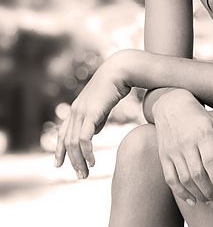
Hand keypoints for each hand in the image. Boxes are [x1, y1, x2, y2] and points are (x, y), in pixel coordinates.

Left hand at [55, 53, 130, 178]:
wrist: (121, 70)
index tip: (58, 164)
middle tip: (79, 176)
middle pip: (67, 141)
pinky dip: (87, 153)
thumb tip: (94, 133)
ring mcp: (82, 111)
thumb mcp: (103, 105)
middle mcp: (75, 111)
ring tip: (85, 173)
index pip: (63, 133)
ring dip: (78, 161)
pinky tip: (92, 162)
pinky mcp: (91, 113)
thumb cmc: (115, 85)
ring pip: (74, 143)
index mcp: (77, 108)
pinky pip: (85, 138)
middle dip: (71, 161)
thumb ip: (97, 119)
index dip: (59, 150)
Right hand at [153, 89, 212, 206]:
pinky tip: (192, 200)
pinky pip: (171, 179)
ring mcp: (173, 150)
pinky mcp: (164, 156)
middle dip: (210, 192)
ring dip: (198, 194)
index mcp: (202, 134)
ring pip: (185, 179)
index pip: (210, 162)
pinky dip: (181, 193)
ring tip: (209, 201)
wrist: (171, 105)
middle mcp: (186, 143)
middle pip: (197, 174)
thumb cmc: (198, 117)